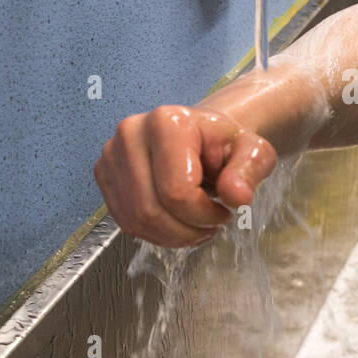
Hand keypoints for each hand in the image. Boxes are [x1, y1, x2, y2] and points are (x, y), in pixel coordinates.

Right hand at [94, 105, 276, 247]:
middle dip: (187, 230)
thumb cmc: (225, 145)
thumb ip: (249, 171)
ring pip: (136, 221)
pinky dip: (154, 233)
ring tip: (196, 225)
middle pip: (151, 210)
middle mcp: (131, 133)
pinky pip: (125, 221)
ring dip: (171, 236)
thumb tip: (237, 196)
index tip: (225, 211)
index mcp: (168, 122)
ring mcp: (112, 153)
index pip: (176, 192)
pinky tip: (176, 223)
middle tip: (211, 224)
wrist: (201, 136)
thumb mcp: (253, 152)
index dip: (204, 215)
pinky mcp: (104, 173)